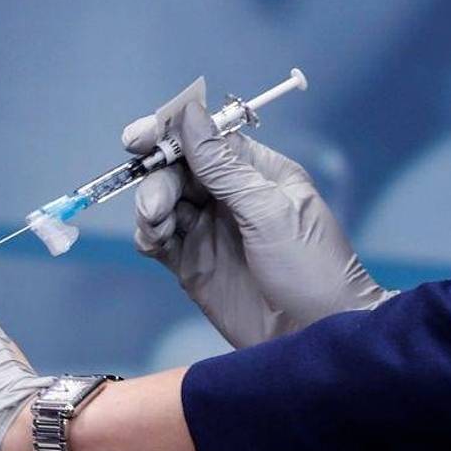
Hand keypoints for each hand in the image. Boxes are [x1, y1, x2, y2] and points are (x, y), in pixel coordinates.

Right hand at [126, 101, 391, 347]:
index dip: (169, 133)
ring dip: (150, 209)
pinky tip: (154, 241)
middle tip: (155, 206)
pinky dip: (148, 235)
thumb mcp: (268, 209)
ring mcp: (208, 230)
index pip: (206, 140)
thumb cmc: (311, 268)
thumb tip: (189, 113)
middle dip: (158, 180)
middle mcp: (229, 197)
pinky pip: (158, 238)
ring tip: (157, 228)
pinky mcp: (191, 263)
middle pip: (177, 171)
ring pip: (163, 203)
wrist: (313, 337)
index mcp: (257, 173)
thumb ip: (223, 166)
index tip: (137, 137)